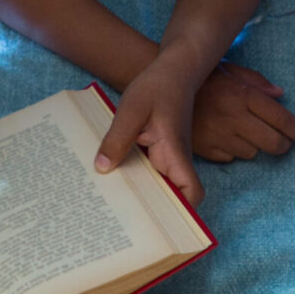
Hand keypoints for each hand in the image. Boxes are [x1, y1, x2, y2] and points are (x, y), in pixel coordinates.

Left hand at [95, 51, 204, 203]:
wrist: (172, 71)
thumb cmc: (156, 87)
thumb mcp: (131, 110)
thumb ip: (117, 139)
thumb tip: (102, 168)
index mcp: (175, 152)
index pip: (192, 191)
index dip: (184, 211)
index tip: (159, 222)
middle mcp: (174, 159)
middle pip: (171, 196)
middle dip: (151, 211)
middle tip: (120, 218)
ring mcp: (167, 156)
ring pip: (158, 185)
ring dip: (140, 194)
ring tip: (110, 203)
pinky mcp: (157, 151)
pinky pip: (147, 171)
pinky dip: (134, 177)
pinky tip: (110, 177)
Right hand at [191, 62, 294, 162]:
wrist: (160, 89)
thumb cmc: (199, 78)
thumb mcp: (230, 70)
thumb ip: (256, 83)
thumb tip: (280, 95)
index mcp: (242, 95)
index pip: (280, 118)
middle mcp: (234, 117)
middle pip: (272, 142)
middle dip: (282, 145)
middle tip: (283, 143)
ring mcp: (219, 135)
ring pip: (251, 152)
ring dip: (253, 145)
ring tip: (243, 133)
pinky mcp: (205, 149)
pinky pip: (229, 158)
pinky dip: (231, 151)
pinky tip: (223, 138)